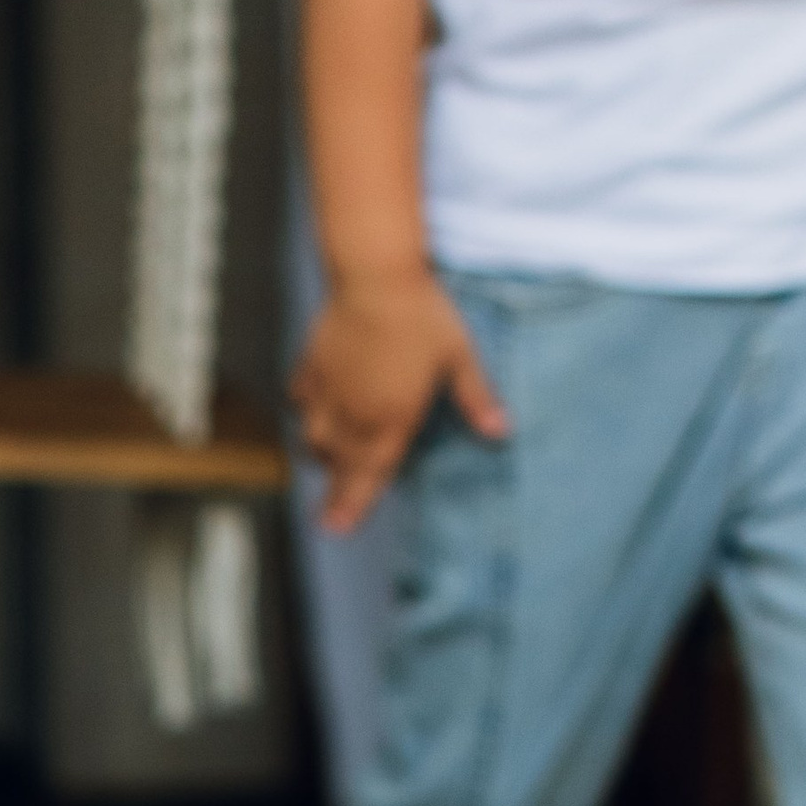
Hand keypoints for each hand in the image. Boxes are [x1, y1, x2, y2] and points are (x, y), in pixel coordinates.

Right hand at [291, 270, 507, 532]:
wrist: (374, 274)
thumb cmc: (422, 314)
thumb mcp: (459, 356)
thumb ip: (476, 399)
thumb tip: (502, 431)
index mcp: (391, 419)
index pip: (371, 474)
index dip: (354, 506)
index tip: (338, 530)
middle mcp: (354, 415)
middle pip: (339, 467)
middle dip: (334, 497)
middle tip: (328, 523)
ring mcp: (328, 393)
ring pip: (316, 440)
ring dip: (323, 459)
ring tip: (327, 469)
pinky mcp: (312, 368)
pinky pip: (303, 403)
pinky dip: (308, 415)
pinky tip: (313, 415)